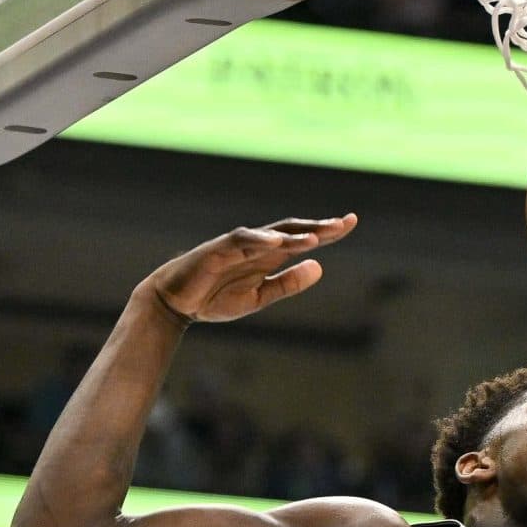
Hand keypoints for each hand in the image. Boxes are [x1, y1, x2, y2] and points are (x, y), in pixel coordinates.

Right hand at [142, 214, 356, 323]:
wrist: (176, 304)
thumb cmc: (215, 298)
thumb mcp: (260, 298)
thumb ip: (288, 283)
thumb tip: (320, 266)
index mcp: (268, 257)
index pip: (302, 239)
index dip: (326, 232)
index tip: (350, 224)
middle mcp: (256, 246)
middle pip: (292, 230)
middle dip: (319, 226)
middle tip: (346, 222)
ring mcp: (237, 246)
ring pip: (271, 234)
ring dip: (295, 235)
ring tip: (320, 236)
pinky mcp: (217, 250)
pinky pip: (241, 241)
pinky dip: (259, 240)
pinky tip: (278, 242)